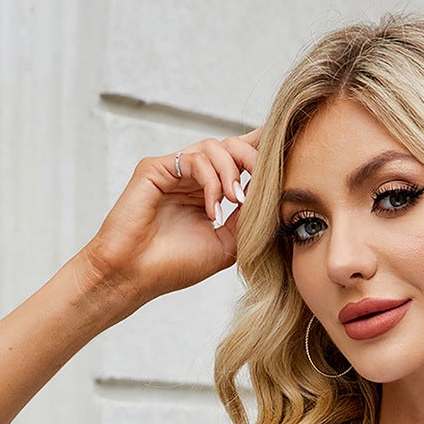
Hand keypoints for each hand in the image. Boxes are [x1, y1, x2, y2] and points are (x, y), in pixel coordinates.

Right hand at [76, 126, 262, 306]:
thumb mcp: (226, 243)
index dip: (261, 152)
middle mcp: (192, 177)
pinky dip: (211, 180)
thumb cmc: (174, 265)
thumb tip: (274, 193)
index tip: (288, 149)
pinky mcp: (156, 168)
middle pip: (232, 146)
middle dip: (254, 160)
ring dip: (232, 172)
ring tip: (236, 201)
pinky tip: (213, 208)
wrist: (135, 276)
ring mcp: (174, 170)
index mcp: (209, 192)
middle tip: (264, 182)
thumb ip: (248, 217)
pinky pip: (194, 158)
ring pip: (215, 147)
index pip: (238, 162)